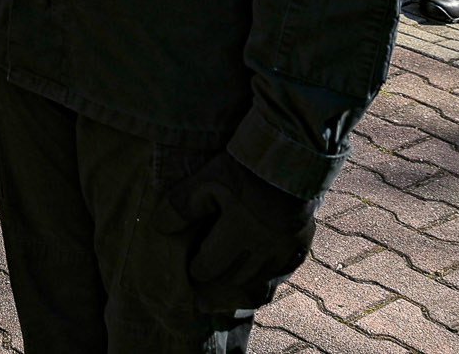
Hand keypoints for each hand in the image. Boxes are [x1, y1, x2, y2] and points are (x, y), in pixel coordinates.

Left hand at [156, 153, 317, 314]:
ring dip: (238, 290)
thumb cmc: (243, 171)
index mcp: (237, 237)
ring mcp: (283, 252)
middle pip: (232, 281)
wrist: (289, 160)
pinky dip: (265, 284)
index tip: (187, 270)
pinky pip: (281, 277)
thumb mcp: (206, 182)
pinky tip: (255, 286)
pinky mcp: (300, 248)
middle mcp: (262, 251)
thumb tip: (158, 227)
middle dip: (214, 286)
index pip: (208, 268)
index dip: (195, 271)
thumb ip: (181, 206)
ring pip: (257, 284)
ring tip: (223, 297)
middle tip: (200, 292)